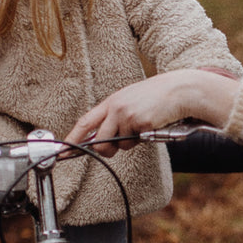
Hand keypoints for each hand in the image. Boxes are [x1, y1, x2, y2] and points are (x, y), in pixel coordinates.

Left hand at [66, 69, 239, 156]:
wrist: (179, 90)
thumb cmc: (156, 98)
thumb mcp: (130, 102)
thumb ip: (115, 118)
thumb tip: (102, 140)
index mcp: (111, 102)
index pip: (86, 123)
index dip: (73, 139)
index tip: (63, 152)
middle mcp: (116, 108)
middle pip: (99, 141)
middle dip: (105, 150)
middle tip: (115, 148)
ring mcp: (128, 116)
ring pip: (118, 145)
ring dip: (128, 144)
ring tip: (141, 128)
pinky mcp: (141, 124)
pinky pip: (136, 143)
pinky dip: (143, 140)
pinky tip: (152, 126)